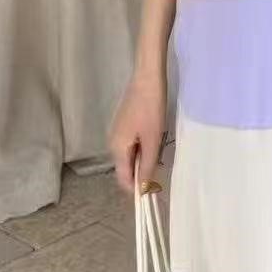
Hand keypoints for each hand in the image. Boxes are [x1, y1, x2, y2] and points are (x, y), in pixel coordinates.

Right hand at [107, 71, 167, 194]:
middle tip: (159, 167)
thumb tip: (142, 189)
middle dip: (140, 173)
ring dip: (142, 159)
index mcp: (117, 149)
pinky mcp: (123, 125)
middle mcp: (112, 143)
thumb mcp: (152, 141)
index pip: (123, 179)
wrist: (147, 80)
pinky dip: (141, 148)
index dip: (136, 188)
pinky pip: (130, 145)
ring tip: (158, 151)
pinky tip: (153, 140)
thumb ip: (147, 165)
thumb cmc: (151, 111)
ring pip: (128, 156)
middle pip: (125, 168)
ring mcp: (116, 133)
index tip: (153, 190)